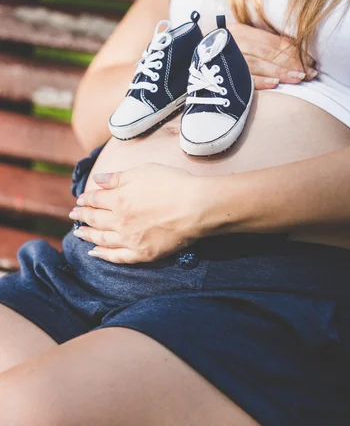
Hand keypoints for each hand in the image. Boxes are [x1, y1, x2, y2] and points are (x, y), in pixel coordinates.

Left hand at [69, 164, 212, 263]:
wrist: (196, 207)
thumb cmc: (172, 183)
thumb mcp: (143, 171)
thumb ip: (118, 177)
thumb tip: (98, 180)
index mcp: (119, 199)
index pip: (96, 199)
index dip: (86, 199)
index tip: (80, 199)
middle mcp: (119, 221)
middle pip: (95, 219)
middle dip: (82, 216)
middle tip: (73, 214)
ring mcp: (130, 239)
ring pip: (101, 239)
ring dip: (87, 235)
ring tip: (78, 233)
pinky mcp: (142, 253)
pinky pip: (117, 257)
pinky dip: (103, 255)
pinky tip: (95, 253)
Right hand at [228, 22, 316, 89]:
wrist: (191, 64)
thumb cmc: (224, 54)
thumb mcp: (243, 43)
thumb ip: (265, 44)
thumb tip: (296, 48)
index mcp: (240, 31)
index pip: (272, 40)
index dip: (293, 50)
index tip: (311, 60)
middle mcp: (233, 42)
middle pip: (267, 52)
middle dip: (291, 63)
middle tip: (310, 73)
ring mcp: (226, 59)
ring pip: (258, 64)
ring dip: (280, 72)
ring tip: (298, 78)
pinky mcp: (222, 75)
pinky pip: (243, 78)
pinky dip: (260, 81)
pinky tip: (275, 84)